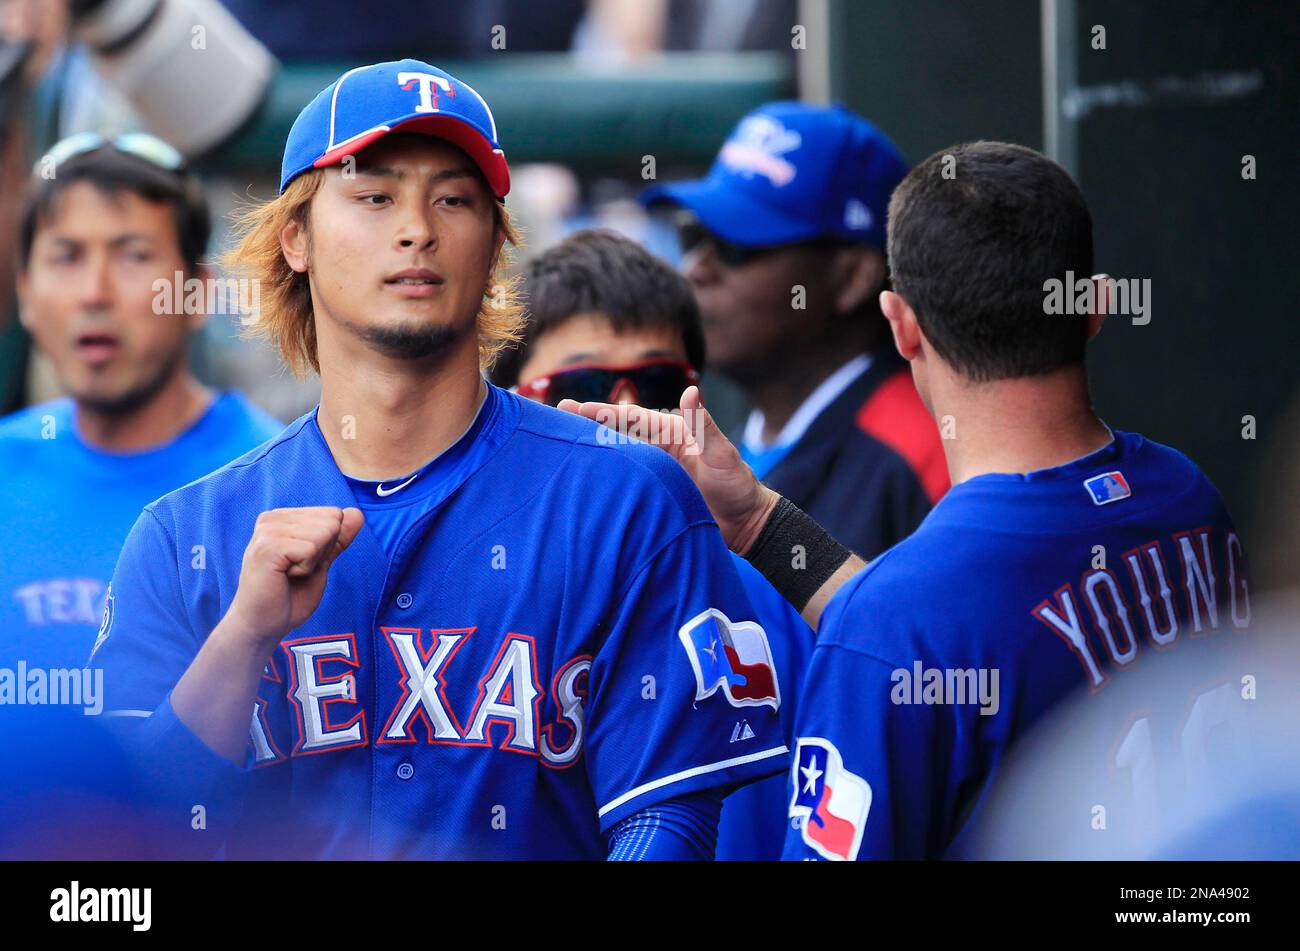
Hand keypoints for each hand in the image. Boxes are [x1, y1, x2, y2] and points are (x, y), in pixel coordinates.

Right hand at [224, 506, 363, 649]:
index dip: (328, 545)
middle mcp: (272, 518)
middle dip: (322, 553)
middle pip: (332, 521)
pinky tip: (284, 577)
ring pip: (324, 532)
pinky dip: (306, 569)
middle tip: (295, 572)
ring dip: (313, 562)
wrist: (264, 625)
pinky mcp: (267, 547)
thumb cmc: (289, 596)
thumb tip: (358, 513)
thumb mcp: (321, 562)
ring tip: (288, 574)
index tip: (302, 563)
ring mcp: (267, 531)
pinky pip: (312, 548)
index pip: (333, 514)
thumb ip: (338, 538)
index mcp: (282, 518)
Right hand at [558, 386, 778, 553]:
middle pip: (616, 433)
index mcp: (672, 433)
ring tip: (560, 445)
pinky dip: (605, 478)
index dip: (602, 412)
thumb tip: (691, 391)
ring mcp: (654, 472)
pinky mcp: (652, 495)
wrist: (746, 524)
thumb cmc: (738, 485)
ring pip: (616, 456)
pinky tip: (582, 480)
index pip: (630, 418)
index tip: (573, 407)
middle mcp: (658, 449)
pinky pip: (624, 483)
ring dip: (591, 449)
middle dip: (587, 425)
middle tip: (555, 418)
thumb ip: (705, 425)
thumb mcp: (723, 455)